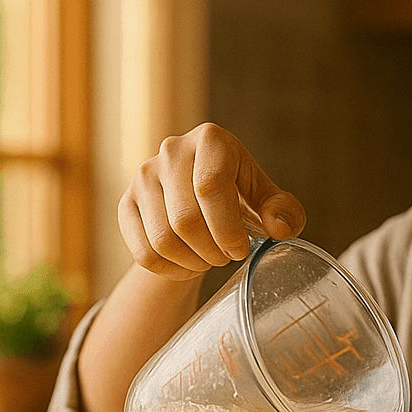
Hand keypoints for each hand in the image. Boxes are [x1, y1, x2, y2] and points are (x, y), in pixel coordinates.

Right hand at [118, 123, 305, 279]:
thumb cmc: (241, 196)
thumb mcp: (269, 200)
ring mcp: (143, 176)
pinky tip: (188, 266)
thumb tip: (278, 228)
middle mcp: (172, 150)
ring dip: (192, 262)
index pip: (210, 187)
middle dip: (212, 251)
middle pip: (185, 219)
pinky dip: (170, 271)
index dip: (227, 229)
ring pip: (163, 239)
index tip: (240, 250)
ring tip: (209, 261)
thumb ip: (285, 212)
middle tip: (226, 257)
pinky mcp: (126, 203)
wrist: (200, 197)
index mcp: (212, 140)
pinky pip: (143, 252)